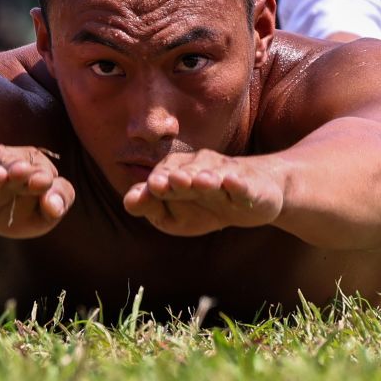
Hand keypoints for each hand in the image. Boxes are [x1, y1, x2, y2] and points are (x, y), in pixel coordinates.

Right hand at [0, 145, 73, 238]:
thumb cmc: (7, 211)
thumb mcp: (37, 217)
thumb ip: (55, 210)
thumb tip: (55, 207)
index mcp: (29, 171)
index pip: (43, 171)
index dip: (47, 182)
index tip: (47, 196)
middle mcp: (5, 168)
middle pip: (15, 167)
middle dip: (20, 171)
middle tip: (23, 172)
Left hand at [124, 150, 284, 236]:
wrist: (252, 200)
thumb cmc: (204, 206)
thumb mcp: (172, 213)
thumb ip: (149, 205)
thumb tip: (129, 200)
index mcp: (179, 170)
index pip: (166, 174)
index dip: (161, 180)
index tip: (153, 187)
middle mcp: (202, 167)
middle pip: (190, 171)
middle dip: (183, 176)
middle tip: (174, 181)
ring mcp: (227, 174)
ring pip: (215, 175)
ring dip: (207, 178)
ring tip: (201, 182)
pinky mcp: (250, 187)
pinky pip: (243, 184)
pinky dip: (237, 184)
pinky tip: (231, 182)